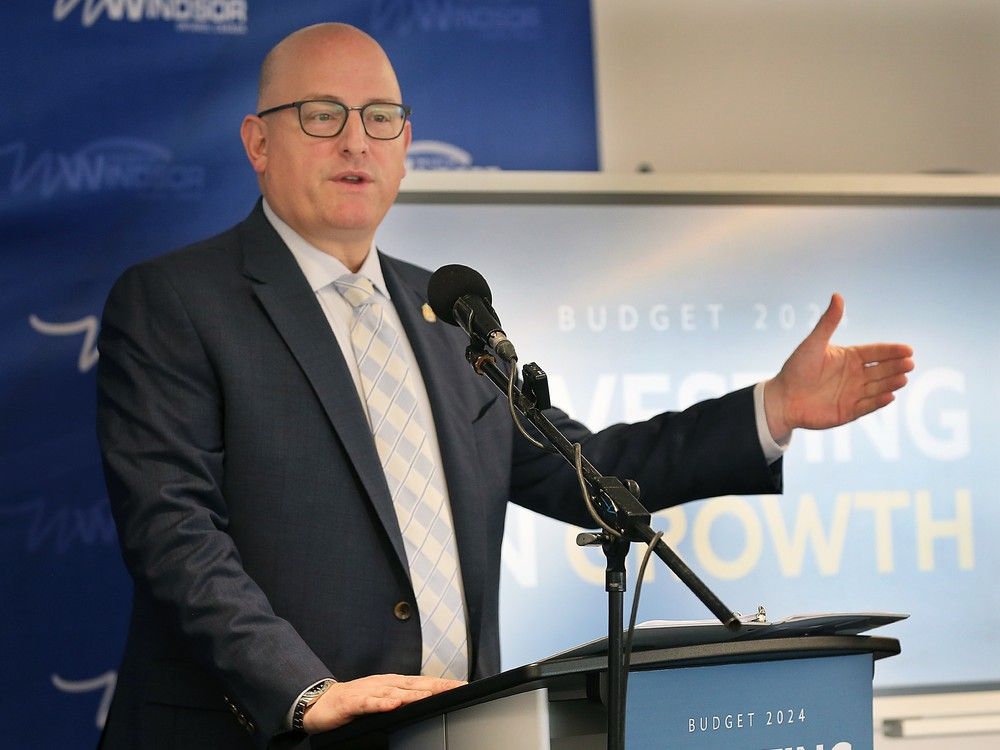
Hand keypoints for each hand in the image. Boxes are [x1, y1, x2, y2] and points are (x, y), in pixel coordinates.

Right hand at [301, 674, 465, 733]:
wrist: (320, 701)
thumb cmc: (353, 701)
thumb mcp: (380, 699)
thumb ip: (400, 699)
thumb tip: (424, 701)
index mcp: (392, 683)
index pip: (422, 683)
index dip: (442, 684)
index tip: (463, 686)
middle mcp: (384, 684)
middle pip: (415, 684)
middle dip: (437, 686)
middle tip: (458, 688)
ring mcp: (369, 692)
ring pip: (396, 692)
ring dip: (415, 694)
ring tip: (433, 695)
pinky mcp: (354, 702)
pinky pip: (370, 703)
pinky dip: (383, 703)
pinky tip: (394, 704)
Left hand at [763, 293, 913, 441]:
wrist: (781, 398)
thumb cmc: (796, 368)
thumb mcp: (813, 344)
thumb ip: (828, 322)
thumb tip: (838, 295)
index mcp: (850, 357)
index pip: (876, 352)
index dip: (892, 351)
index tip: (908, 349)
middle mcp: (856, 375)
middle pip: (882, 369)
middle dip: (896, 367)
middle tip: (909, 363)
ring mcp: (854, 394)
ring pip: (878, 387)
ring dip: (891, 383)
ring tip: (903, 378)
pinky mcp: (849, 411)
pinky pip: (867, 406)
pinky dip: (878, 402)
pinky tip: (889, 396)